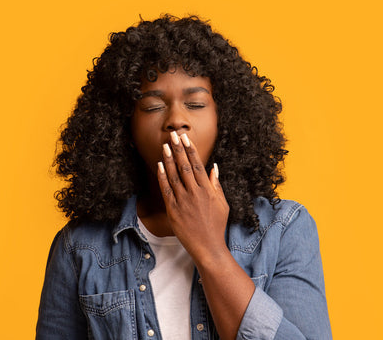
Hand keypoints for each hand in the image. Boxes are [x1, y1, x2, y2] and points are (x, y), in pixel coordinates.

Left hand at [157, 131, 229, 261]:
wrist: (208, 247)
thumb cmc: (217, 226)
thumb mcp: (222, 204)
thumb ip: (216, 185)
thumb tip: (213, 167)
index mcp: (207, 190)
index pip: (197, 164)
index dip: (190, 150)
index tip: (186, 138)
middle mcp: (195, 193)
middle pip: (184, 166)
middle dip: (178, 149)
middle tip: (173, 135)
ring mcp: (183, 201)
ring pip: (174, 175)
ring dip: (169, 159)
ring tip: (165, 145)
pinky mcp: (173, 210)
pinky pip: (166, 190)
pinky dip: (162, 176)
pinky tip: (160, 165)